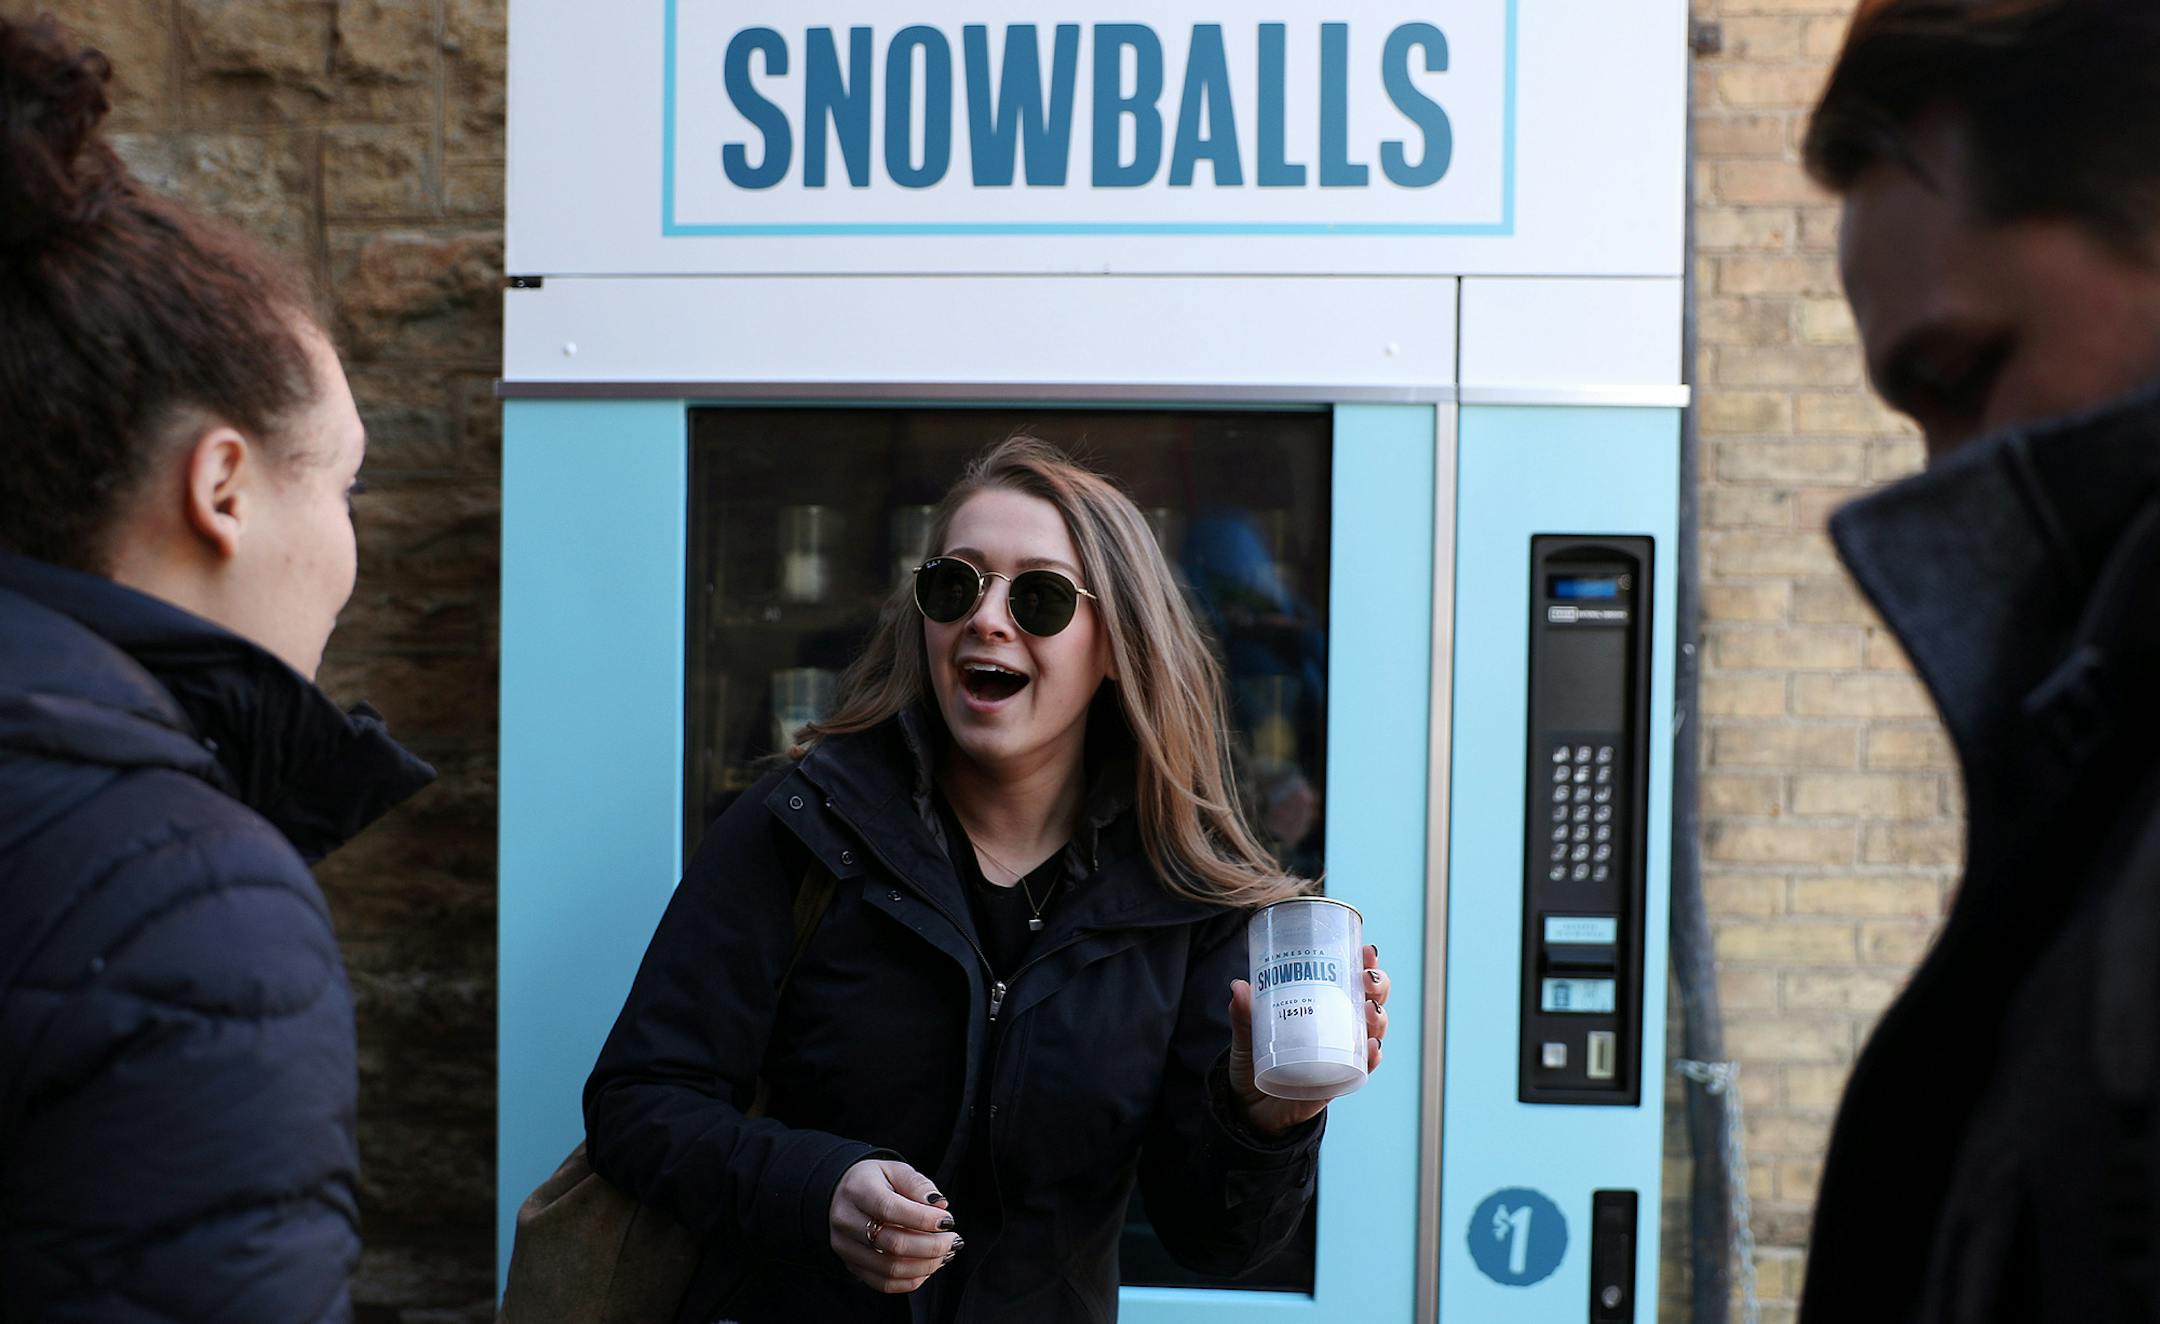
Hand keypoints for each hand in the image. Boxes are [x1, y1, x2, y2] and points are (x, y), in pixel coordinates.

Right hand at [827, 1159, 960, 1293]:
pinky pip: (883, 1283)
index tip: (948, 1221)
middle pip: (892, 1244)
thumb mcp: (895, 1170)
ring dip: (925, 1266)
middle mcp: (846, 1220)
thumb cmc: (874, 1181)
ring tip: (945, 1254)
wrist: (840, 1195)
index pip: (890, 1209)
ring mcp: (845, 1247)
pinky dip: (911, 1280)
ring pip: (889, 1269)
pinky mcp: (850, 1265)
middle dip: (931, 1246)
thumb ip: (917, 1184)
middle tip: (953, 1240)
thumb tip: (940, 1205)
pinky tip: (928, 1266)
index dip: (923, 1219)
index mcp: (857, 1190)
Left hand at [1227, 943, 1389, 1135]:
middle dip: (1378, 986)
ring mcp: (1340, 1055)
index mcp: (1321, 1007)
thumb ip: (1243, 1015)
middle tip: (1368, 978)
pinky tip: (1372, 1048)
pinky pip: (1362, 1069)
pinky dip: (1371, 1059)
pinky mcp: (1337, 1082)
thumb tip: (1239, 986)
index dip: (1365, 964)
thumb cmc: (1254, 1061)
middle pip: (1370, 1001)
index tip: (1367, 951)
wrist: (1249, 1107)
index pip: (1349, 980)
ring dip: (1379, 1019)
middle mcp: (1337, 1029)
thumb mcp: (1246, 1036)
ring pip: (1373, 1032)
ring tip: (1371, 1010)